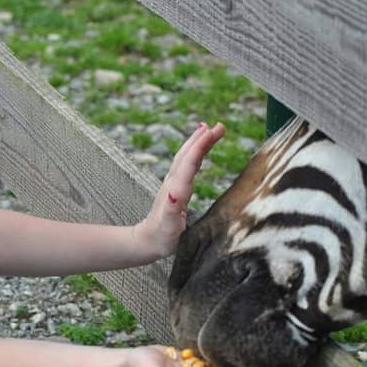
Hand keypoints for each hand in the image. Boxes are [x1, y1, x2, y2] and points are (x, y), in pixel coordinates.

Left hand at [133, 122, 224, 258]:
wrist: (147, 241)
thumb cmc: (160, 237)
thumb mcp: (167, 225)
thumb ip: (170, 209)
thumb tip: (174, 192)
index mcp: (175, 190)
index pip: (189, 163)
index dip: (200, 146)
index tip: (212, 131)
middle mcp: (173, 183)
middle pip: (187, 155)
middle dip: (202, 139)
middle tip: (219, 126)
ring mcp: (173, 184)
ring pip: (186, 157)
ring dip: (198, 142)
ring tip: (210, 129)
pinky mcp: (175, 188)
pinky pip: (187, 165)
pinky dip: (195, 153)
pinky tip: (200, 148)